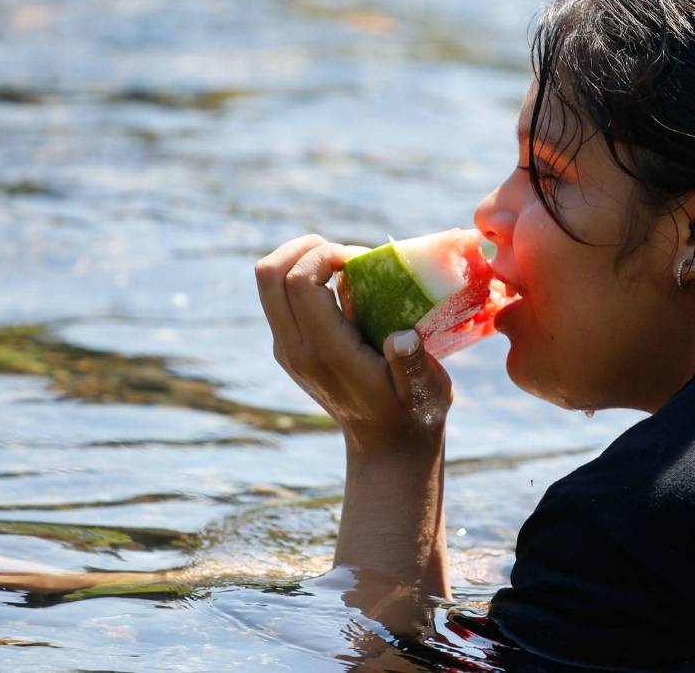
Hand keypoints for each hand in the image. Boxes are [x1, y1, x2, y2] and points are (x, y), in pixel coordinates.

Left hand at [254, 235, 453, 450]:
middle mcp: (296, 349)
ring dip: (300, 259)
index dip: (325, 255)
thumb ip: (413, 364)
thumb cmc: (413, 413)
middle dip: (303, 247)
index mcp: (326, 353)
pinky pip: (278, 296)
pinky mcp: (289, 347)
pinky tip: (338, 285)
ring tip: (341, 264)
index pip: (298, 282)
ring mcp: (287, 349)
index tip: (362, 260)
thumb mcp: (426, 390)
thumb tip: (402, 337)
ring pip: (268, 282)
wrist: (385, 446)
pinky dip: (302, 276)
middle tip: (345, 253)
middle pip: (269, 274)